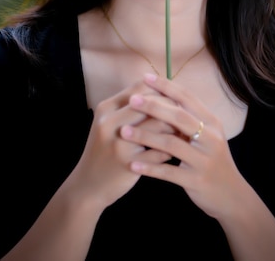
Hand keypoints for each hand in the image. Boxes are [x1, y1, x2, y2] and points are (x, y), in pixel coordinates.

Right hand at [74, 78, 173, 210]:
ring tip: (186, 132)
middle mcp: (110, 122)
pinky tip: (175, 153)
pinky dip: (169, 151)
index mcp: (106, 108)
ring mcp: (118, 143)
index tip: (175, 97)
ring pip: (157, 126)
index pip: (139, 89)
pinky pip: (158, 153)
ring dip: (175, 129)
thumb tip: (162, 91)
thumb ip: (129, 108)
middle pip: (150, 105)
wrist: (87, 186)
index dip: (160, 90)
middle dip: (171, 108)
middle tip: (187, 114)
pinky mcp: (128, 164)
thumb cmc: (104, 150)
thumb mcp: (109, 124)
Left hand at [120, 73, 244, 220]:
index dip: (166, 86)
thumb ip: (191, 117)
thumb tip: (164, 93)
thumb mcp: (208, 134)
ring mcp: (204, 160)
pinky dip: (150, 167)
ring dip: (145, 137)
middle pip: (179, 117)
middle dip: (153, 107)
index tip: (145, 77)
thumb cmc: (212, 159)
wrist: (231, 194)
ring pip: (171, 144)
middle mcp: (210, 138)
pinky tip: (133, 164)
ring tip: (124, 132)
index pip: (187, 98)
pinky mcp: (196, 180)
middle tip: (132, 101)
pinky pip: (169, 172)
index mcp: (212, 122)